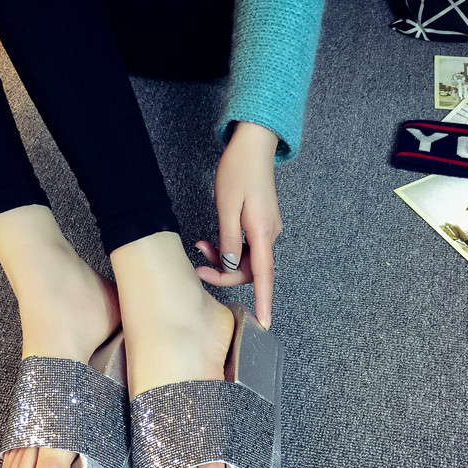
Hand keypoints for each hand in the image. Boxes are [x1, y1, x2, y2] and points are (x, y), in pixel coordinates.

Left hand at [195, 121, 281, 328]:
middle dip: (223, 272)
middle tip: (198, 264)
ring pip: (245, 259)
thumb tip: (231, 265)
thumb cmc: (238, 171)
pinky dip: (228, 248)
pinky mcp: (261, 224)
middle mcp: (269, 234)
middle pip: (250, 270)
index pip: (264, 275)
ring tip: (201, 246)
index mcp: (262, 232)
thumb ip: (229, 239)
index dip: (264, 300)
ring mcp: (266, 229)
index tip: (264, 321)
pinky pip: (246, 247)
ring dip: (223, 259)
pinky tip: (212, 240)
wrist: (253, 146)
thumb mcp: (227, 207)